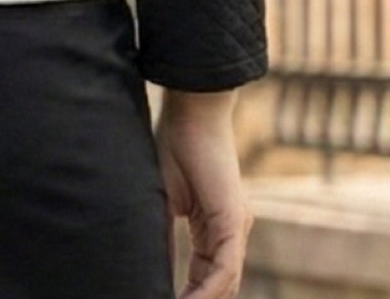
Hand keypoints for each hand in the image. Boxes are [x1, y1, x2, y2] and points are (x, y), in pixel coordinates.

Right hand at [154, 89, 253, 298]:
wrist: (190, 110)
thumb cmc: (174, 143)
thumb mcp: (164, 200)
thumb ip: (165, 237)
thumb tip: (153, 269)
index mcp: (216, 226)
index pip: (206, 275)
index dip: (190, 295)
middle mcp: (232, 232)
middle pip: (219, 285)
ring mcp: (236, 228)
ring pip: (224, 283)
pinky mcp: (234, 221)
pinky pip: (225, 269)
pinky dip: (207, 290)